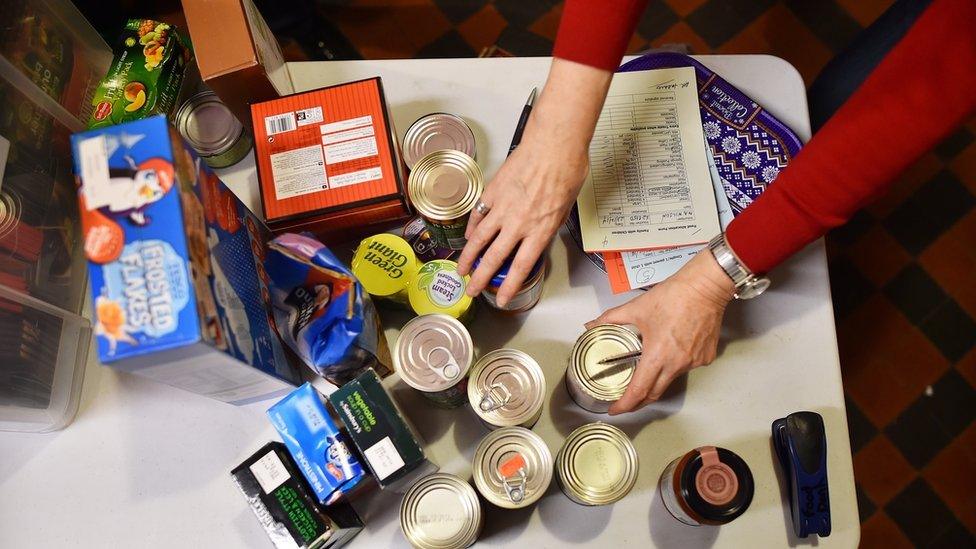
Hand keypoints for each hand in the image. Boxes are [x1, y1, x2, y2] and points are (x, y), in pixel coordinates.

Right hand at [457, 59, 612, 306]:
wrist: (554, 144)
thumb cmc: (567, 171)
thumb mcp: (565, 207)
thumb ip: (547, 226)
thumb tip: (537, 237)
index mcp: (540, 230)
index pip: (521, 267)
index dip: (508, 286)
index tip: (500, 299)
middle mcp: (519, 223)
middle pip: (494, 258)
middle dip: (481, 278)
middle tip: (471, 290)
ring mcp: (502, 208)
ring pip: (479, 240)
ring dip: (468, 258)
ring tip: (460, 269)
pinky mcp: (492, 193)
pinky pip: (478, 216)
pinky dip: (471, 230)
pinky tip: (467, 238)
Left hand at [585, 250, 735, 414]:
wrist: (705, 287)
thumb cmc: (674, 296)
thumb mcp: (636, 307)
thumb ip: (610, 319)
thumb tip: (591, 325)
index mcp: (657, 355)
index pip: (638, 391)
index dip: (625, 405)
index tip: (614, 410)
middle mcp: (677, 364)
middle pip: (654, 394)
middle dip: (638, 402)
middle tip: (626, 401)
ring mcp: (693, 362)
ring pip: (670, 379)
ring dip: (657, 378)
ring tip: (647, 367)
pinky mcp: (705, 357)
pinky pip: (686, 367)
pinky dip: (675, 364)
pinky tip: (671, 350)